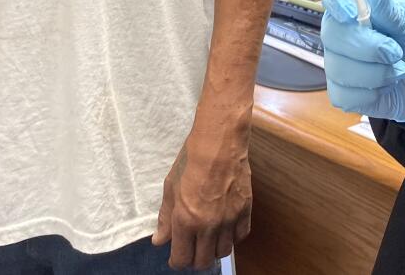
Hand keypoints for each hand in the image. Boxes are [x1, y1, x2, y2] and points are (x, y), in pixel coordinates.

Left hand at [152, 128, 252, 269]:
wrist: (218, 142)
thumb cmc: (191, 161)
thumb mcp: (170, 188)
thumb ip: (165, 218)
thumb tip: (159, 240)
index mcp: (186, 220)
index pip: (182, 259)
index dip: (177, 261)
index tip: (177, 256)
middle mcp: (208, 225)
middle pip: (204, 261)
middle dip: (195, 259)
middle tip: (192, 248)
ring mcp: (229, 219)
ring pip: (223, 252)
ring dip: (214, 249)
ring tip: (209, 237)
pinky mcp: (245, 210)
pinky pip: (240, 236)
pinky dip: (232, 236)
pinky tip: (225, 226)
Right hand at [321, 0, 404, 121]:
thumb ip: (393, 12)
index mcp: (357, 9)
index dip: (336, 2)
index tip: (352, 13)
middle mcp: (341, 34)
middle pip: (332, 35)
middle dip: (368, 48)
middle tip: (395, 52)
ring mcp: (338, 63)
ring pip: (339, 69)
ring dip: (377, 74)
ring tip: (398, 71)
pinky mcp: (341, 92)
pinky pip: (344, 95)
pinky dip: (371, 94)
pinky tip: (385, 88)